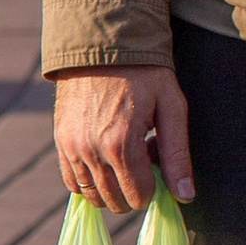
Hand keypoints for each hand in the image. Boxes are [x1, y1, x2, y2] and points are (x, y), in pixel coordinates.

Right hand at [56, 66, 193, 210]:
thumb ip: (177, 155)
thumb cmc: (144, 72)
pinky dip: (90, 180)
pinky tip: (105, 158)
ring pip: (94, 196)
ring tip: (124, 152)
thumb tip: (185, 196)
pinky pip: (73, 183)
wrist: (102, 42)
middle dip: (135, 186)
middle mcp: (91, 152)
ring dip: (113, 185)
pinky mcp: (60, 142)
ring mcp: (71, 148)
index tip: (157, 158)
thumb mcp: (171, 106)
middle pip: (117, 202)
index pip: (140, 196)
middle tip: (143, 153)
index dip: (155, 184)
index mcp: (121, 145)